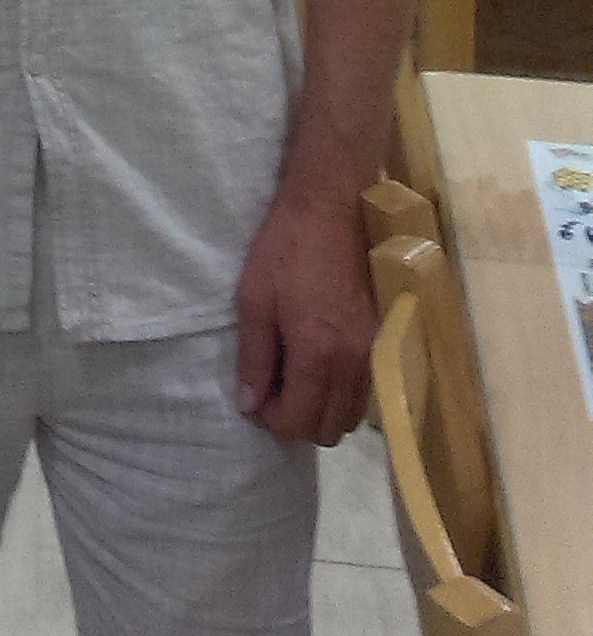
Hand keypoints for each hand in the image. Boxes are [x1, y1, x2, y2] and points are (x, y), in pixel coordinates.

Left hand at [234, 186, 374, 445]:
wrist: (333, 207)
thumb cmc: (285, 248)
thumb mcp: (253, 299)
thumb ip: (253, 358)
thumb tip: (250, 405)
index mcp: (318, 352)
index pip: (298, 420)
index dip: (271, 420)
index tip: (255, 399)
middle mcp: (353, 362)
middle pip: (328, 427)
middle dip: (296, 420)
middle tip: (272, 391)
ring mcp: (375, 352)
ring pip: (350, 415)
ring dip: (320, 411)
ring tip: (294, 380)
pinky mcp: (384, 340)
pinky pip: (365, 392)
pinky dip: (341, 395)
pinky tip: (320, 368)